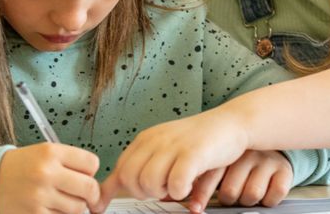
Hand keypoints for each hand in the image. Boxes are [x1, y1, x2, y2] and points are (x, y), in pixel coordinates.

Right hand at [0, 142, 99, 213]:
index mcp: (50, 152)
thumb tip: (96, 185)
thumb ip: (70, 163)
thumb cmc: (20, 167)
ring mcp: (40, 196)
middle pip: (90, 188)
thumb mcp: (43, 153)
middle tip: (85, 195)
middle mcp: (46, 173)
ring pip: (78, 209)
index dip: (91, 171)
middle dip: (91, 194)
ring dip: (75, 207)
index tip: (86, 175)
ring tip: (62, 201)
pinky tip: (52, 209)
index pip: (91, 163)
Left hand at [93, 108, 248, 210]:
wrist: (230, 124)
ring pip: (149, 182)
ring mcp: (173, 145)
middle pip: (130, 178)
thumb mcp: (165, 148)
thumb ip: (143, 165)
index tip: (99, 206)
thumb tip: (113, 189)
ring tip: (177, 185)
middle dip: (143, 193)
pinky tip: (189, 185)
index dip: (109, 191)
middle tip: (162, 190)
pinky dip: (180, 191)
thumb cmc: (199, 141)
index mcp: (146, 139)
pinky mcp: (192, 153)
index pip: (119, 168)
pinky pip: (175, 183)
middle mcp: (156, 140)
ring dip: (163, 192)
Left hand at [184, 151, 292, 212]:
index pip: (210, 177)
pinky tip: (265, 189)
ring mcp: (266, 160)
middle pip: (230, 191)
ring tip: (248, 190)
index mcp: (227, 151)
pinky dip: (269, 199)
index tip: (195, 208)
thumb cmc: (242, 162)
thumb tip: (192, 202)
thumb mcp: (223, 164)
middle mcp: (247, 153)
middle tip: (233, 193)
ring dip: (249, 199)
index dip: (201, 196)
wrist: (273, 147)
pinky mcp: (284, 169)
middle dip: (230, 199)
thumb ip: (206, 178)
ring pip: (251, 194)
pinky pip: (274, 194)